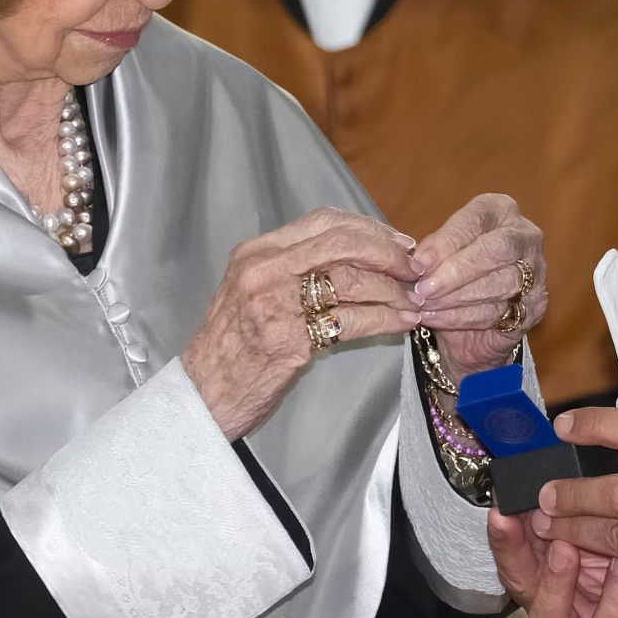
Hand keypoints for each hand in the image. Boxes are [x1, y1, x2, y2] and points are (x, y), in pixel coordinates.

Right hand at [184, 208, 419, 439]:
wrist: (202, 395)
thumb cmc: (232, 347)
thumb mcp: (250, 292)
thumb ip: (291, 269)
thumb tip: (353, 258)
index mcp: (255, 252)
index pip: (323, 221)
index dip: (367, 227)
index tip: (396, 241)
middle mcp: (263, 270)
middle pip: (342, 241)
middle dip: (387, 252)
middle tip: (414, 267)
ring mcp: (275, 303)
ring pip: (351, 279)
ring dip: (393, 288)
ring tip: (416, 299)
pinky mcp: (290, 339)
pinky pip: (352, 319)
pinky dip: (385, 318)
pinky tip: (403, 323)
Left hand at [411, 193, 547, 378]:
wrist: (474, 313)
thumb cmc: (454, 269)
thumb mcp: (440, 252)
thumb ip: (433, 252)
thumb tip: (420, 263)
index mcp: (500, 210)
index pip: (476, 219)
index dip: (447, 242)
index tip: (420, 264)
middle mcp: (525, 235)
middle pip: (496, 249)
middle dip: (456, 272)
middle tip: (424, 290)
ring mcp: (538, 271)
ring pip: (500, 284)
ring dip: (457, 299)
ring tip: (425, 307)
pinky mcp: (536, 305)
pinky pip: (499, 312)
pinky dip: (463, 318)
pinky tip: (437, 319)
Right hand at [488, 510, 617, 617]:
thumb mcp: (611, 514)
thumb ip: (579, 504)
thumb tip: (551, 477)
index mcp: (552, 563)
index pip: (513, 553)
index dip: (503, 536)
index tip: (501, 512)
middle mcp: (561, 598)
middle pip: (521, 587)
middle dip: (517, 557)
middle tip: (535, 525)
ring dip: (557, 581)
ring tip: (571, 548)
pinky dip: (613, 598)